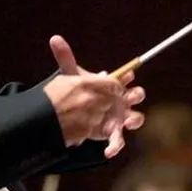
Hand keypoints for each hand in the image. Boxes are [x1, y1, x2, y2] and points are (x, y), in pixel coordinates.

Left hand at [44, 35, 145, 157]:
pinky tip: (107, 151)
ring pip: (136, 118)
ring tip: (127, 122)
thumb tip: (54, 38)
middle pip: (137, 95)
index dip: (128, 76)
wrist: (71, 114)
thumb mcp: (70, 76)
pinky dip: (115, 146)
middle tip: (130, 96)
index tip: (127, 75)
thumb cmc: (77, 92)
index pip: (125, 78)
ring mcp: (119, 117)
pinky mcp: (112, 133)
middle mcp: (120, 100)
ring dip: (135, 119)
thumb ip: (65, 58)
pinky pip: (118, 141)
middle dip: (136, 95)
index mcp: (113, 85)